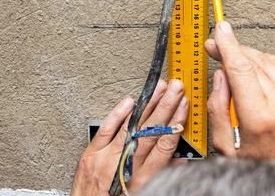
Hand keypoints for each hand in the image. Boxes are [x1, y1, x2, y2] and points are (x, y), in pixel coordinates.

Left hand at [71, 79, 187, 195]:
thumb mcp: (145, 194)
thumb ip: (161, 176)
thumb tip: (178, 162)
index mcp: (142, 178)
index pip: (165, 144)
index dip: (176, 123)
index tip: (184, 107)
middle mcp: (126, 165)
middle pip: (151, 130)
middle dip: (166, 106)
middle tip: (176, 88)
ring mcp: (106, 158)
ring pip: (132, 126)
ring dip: (148, 104)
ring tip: (159, 88)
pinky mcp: (90, 155)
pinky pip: (106, 130)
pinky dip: (118, 115)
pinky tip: (130, 102)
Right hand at [205, 21, 274, 195]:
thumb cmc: (263, 161)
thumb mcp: (226, 146)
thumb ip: (218, 109)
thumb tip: (220, 77)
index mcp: (259, 118)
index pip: (241, 70)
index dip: (228, 46)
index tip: (221, 30)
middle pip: (252, 62)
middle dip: (232, 50)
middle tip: (216, 46)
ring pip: (267, 60)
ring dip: (247, 55)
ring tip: (234, 61)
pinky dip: (266, 61)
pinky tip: (255, 66)